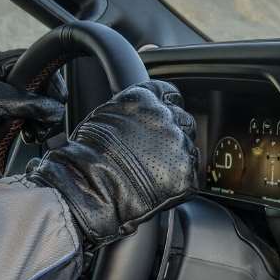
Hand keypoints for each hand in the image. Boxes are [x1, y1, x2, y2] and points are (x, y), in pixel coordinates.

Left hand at [0, 49, 65, 180]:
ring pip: (34, 101)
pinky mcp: (2, 109)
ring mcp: (2, 92)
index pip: (36, 63)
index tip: (59, 98)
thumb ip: (30, 104)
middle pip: (38, 84)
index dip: (51, 80)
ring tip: (37, 133)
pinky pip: (26, 113)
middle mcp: (1, 74)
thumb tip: (55, 110)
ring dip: (40, 118)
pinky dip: (31, 125)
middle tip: (48, 120)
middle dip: (46, 105)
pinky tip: (29, 134)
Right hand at [28, 80, 197, 248]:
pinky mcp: (185, 173)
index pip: (169, 94)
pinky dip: (180, 179)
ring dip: (177, 156)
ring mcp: (178, 145)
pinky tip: (162, 185)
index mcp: (145, 99)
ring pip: (188, 147)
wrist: (92, 185)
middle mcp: (166, 117)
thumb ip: (130, 111)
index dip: (168, 106)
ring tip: (155, 170)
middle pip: (184, 120)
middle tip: (158, 150)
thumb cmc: (88, 154)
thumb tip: (136, 116)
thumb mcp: (103, 116)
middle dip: (174, 132)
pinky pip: (191, 174)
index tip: (165, 115)